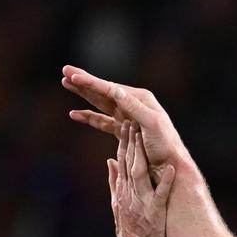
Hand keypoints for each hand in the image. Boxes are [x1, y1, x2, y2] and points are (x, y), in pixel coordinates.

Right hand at [62, 65, 187, 172]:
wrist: (171, 166)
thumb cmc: (166, 145)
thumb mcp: (152, 123)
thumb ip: (133, 107)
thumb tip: (114, 89)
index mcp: (139, 99)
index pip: (110, 88)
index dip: (90, 82)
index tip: (73, 76)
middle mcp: (132, 104)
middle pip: (103, 91)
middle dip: (83, 82)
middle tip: (65, 71)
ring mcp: (127, 118)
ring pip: (100, 103)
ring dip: (83, 95)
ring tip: (66, 85)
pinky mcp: (123, 131)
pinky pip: (102, 122)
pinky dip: (89, 118)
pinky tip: (75, 114)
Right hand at [109, 121, 174, 236]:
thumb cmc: (130, 231)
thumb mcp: (117, 205)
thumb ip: (114, 182)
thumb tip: (110, 161)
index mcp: (123, 190)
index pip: (121, 161)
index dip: (122, 141)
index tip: (124, 122)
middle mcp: (130, 192)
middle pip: (128, 162)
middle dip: (129, 140)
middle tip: (131, 119)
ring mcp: (142, 201)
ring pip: (140, 173)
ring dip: (141, 154)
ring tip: (144, 136)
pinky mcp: (156, 211)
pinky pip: (161, 194)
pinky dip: (167, 182)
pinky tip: (173, 169)